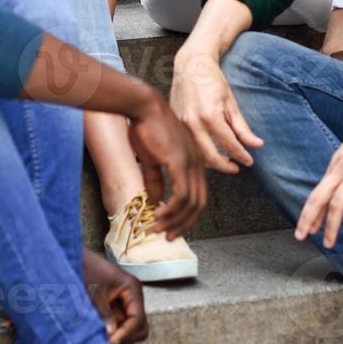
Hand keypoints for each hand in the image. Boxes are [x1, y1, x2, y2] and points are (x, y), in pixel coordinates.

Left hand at [81, 249, 147, 343]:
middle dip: (127, 335)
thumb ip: (105, 313)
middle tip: (109, 340)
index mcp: (132, 288)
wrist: (79, 258)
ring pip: (132, 326)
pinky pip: (122, 323)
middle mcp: (134, 296)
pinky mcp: (119, 305)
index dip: (126, 332)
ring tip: (105, 337)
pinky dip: (116, 330)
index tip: (111, 341)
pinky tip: (103, 331)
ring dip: (121, 334)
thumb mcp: (95, 293)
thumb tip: (112, 334)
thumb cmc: (88, 269)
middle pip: (140, 325)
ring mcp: (128, 301)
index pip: (138, 318)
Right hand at [123, 93, 207, 239]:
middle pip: (199, 204)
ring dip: (175, 219)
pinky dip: (172, 208)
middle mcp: (197, 163)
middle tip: (169, 236)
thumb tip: (156, 201)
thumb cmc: (145, 128)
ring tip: (159, 229)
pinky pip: (181, 194)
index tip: (173, 227)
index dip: (187, 215)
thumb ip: (155, 180)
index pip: (198, 196)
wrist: (143, 107)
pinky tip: (160, 214)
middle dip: (184, 223)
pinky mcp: (180, 162)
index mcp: (193, 161)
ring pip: (191, 202)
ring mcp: (190, 162)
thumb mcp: (151, 159)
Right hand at [168, 48, 263, 173]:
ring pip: (197, 154)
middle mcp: (193, 123)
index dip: (242, 156)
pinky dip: (199, 151)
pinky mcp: (175, 123)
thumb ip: (242, 127)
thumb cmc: (212, 80)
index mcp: (210, 116)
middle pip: (210, 157)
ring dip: (212, 161)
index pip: (229, 145)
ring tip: (225, 160)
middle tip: (237, 168)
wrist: (190, 64)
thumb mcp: (231, 103)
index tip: (249, 161)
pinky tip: (209, 150)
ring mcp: (181, 124)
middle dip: (226, 166)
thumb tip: (257, 145)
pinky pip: (188, 144)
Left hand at [295, 105, 342, 248]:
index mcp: (335, 165)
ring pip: (337, 205)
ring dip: (331, 226)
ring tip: (329, 243)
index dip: (309, 211)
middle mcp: (340, 171)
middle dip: (308, 220)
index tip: (304, 227)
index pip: (318, 192)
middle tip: (301, 237)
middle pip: (319, 199)